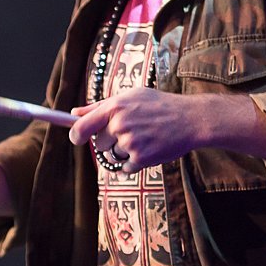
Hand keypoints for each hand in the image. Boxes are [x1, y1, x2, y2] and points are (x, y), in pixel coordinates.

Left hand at [69, 89, 199, 172]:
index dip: (76, 135)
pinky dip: (135, 162)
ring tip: (144, 138)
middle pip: (99, 143)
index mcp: (115, 107)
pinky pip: (126, 167)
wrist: (190, 119)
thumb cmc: (159, 106)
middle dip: (111, 141)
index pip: (82, 126)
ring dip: (124, 152)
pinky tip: (150, 148)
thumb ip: (100, 106)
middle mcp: (120, 124)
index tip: (77, 138)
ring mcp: (130, 142)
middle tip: (132, 131)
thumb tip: (74, 113)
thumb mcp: (131, 97)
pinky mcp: (141, 158)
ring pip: (114, 155)